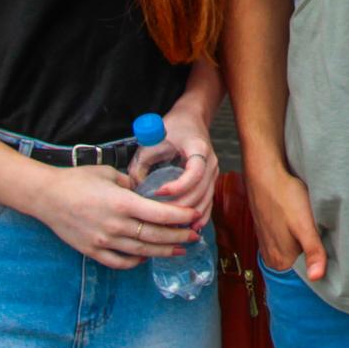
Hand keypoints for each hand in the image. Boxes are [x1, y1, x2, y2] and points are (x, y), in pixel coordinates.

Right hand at [31, 164, 200, 269]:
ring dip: (164, 250)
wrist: (46, 197)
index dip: (181, 216)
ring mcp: (104, 241)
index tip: (195, 215)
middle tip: (195, 235)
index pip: (160, 213)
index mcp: (122, 203)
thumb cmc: (77, 180)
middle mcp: (116, 225)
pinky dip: (137, 261)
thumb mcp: (108, 174)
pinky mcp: (93, 251)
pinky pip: (121, 261)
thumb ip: (131, 185)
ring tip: (180, 248)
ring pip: (142, 251)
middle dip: (179, 236)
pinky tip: (146, 256)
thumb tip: (146, 193)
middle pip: (155, 235)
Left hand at [129, 108, 218, 226]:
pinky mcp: (211, 181)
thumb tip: (134, 189)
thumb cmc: (172, 128)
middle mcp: (211, 163)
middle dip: (179, 207)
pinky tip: (190, 228)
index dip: (178, 186)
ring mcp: (214, 173)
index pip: (194, 173)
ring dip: (189, 215)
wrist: (191, 119)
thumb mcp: (152, 140)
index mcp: (199, 149)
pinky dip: (200, 215)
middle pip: (200, 191)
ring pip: (205, 200)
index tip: (159, 191)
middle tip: (159, 216)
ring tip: (172, 227)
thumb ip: (141, 163)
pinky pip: (208, 202)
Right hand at [247, 163, 326, 278]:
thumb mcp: (304, 224)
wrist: (265, 174)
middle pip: (300, 266)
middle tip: (327, 241)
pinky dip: (297, 239)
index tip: (335, 258)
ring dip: (305, 247)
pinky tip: (303, 226)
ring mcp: (268, 247)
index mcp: (280, 262)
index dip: (322, 268)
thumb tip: (317, 277)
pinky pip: (287, 244)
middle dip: (314, 257)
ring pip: (294, 254)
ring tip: (315, 232)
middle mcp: (271, 259)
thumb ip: (313, 251)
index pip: (306, 277)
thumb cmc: (285, 196)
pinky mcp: (268, 234)